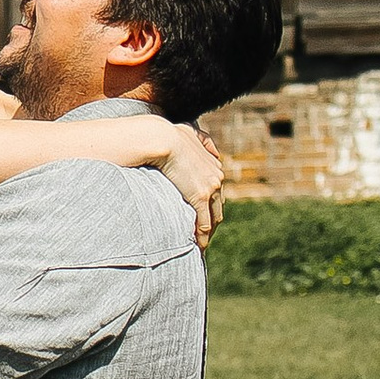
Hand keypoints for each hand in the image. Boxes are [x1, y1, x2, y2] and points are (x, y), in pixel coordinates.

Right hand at [160, 125, 225, 243]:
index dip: (210, 206)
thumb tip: (214, 150)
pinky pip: (204, 223)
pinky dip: (202, 237)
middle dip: (211, 222)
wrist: (161, 138)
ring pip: (213, 218)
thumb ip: (203, 139)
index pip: (216, 193)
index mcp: (214, 166)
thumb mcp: (190, 131)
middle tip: (202, 236)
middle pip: (218, 207)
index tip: (202, 217)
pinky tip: (197, 247)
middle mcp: (216, 177)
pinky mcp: (200, 197)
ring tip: (200, 246)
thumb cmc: (168, 134)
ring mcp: (211, 188)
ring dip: (208, 234)